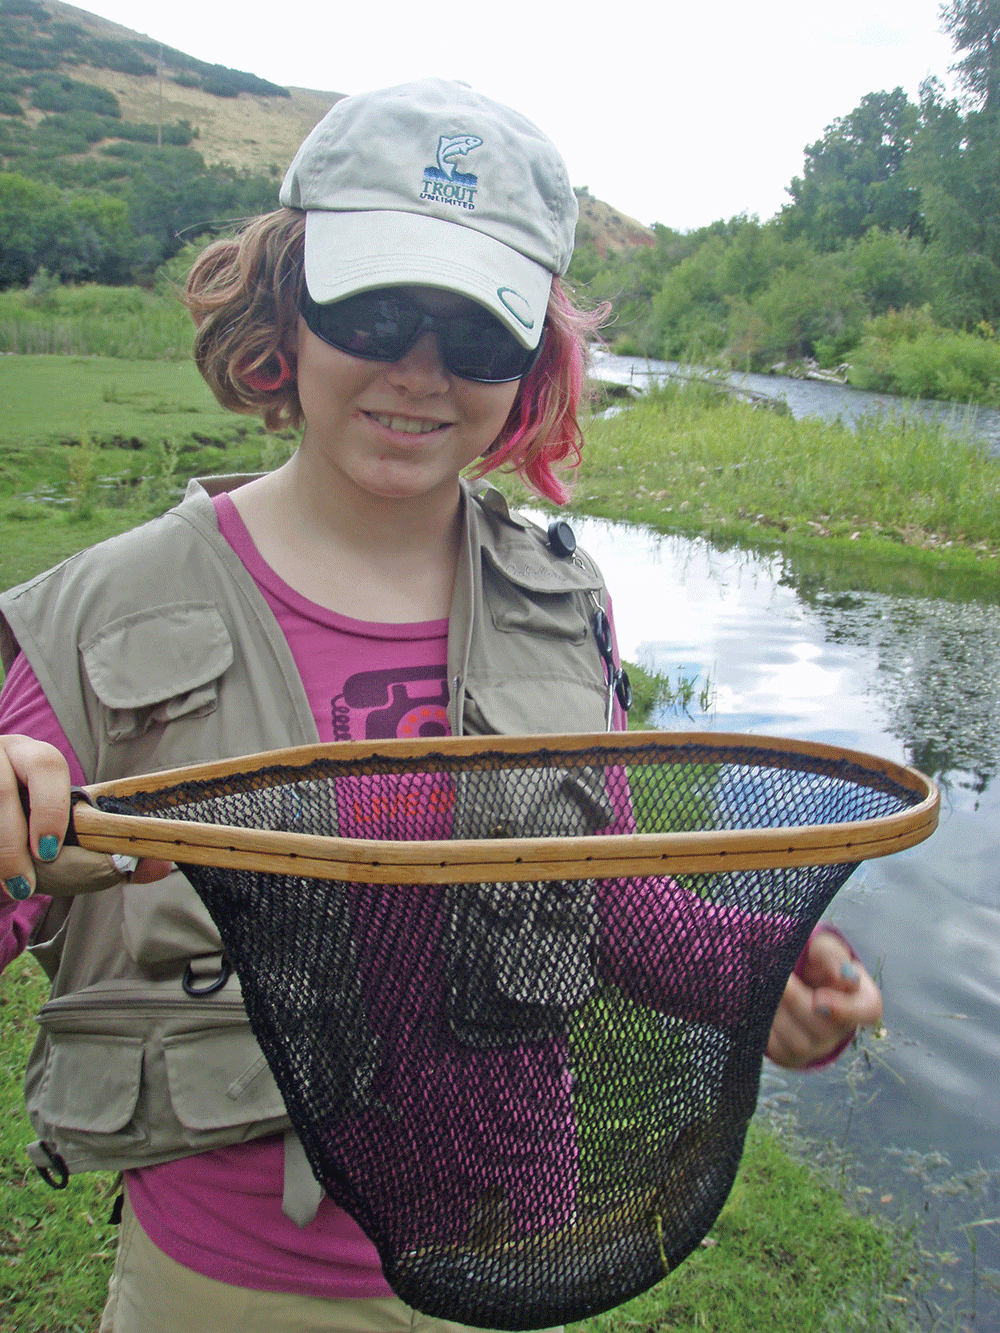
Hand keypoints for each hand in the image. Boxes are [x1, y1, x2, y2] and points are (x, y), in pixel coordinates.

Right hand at [1, 734, 170, 901]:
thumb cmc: (29, 844)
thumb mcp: (69, 851)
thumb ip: (113, 859)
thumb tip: (165, 864)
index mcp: (36, 759)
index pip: (47, 764)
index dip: (49, 808)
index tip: (49, 852)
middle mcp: (0, 756)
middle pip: (0, 785)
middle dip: (10, 838)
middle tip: (23, 880)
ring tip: (9, 885)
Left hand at [766, 928, 881, 1068]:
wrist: (788, 974)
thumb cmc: (813, 960)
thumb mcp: (822, 948)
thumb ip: (832, 956)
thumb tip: (844, 977)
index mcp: (861, 1000)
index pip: (867, 1012)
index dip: (846, 1010)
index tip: (820, 997)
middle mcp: (842, 1029)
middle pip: (825, 1029)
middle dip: (797, 1001)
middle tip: (780, 978)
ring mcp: (818, 1046)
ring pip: (800, 1043)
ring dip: (778, 1014)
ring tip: (766, 988)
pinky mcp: (792, 1055)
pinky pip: (779, 1051)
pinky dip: (765, 1028)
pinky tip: (760, 1006)